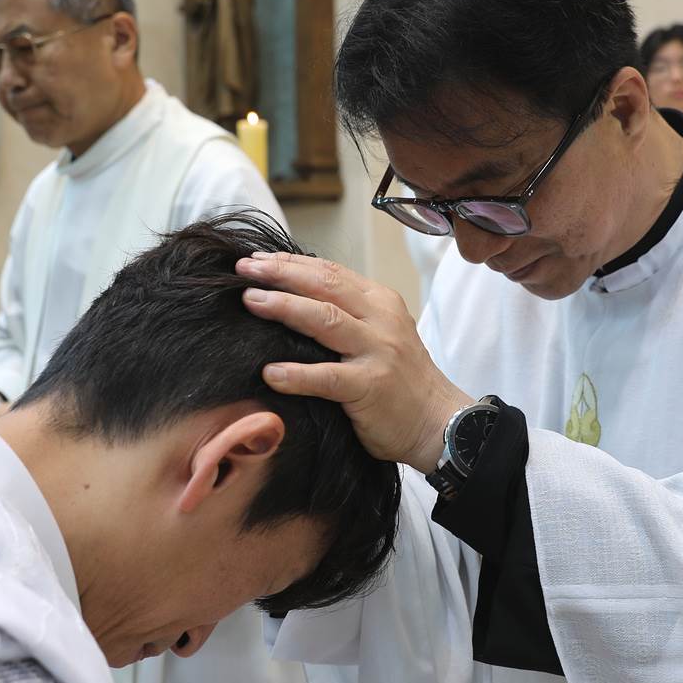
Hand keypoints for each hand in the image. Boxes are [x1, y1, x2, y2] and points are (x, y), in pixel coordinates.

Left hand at [236, 251, 470, 472]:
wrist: (438, 421)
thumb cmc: (400, 381)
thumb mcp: (379, 334)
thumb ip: (346, 314)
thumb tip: (292, 297)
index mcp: (380, 302)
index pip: (330, 272)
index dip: (290, 263)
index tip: (256, 261)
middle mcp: (381, 320)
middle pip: (325, 285)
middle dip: (281, 274)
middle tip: (243, 270)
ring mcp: (378, 352)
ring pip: (325, 320)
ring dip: (284, 307)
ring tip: (250, 301)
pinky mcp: (372, 387)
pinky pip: (328, 378)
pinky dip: (297, 375)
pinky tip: (270, 373)